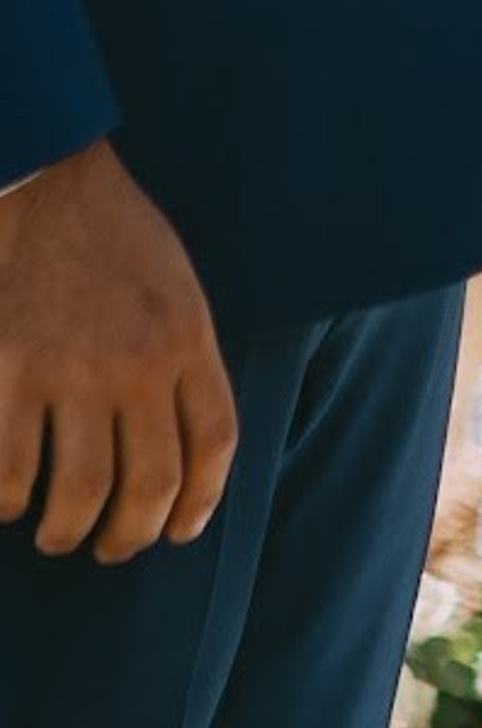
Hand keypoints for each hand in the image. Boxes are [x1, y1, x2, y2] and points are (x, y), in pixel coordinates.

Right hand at [0, 144, 236, 563]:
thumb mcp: (178, 284)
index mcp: (187, 336)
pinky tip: (9, 497)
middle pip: (150, 484)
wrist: (46, 181)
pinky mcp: (8, 371)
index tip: (180, 531)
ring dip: (67, 531)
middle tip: (113, 547)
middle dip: (131, 536)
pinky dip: (7, 500)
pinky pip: (10, 470)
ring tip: (57, 532)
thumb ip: (183, 357)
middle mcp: (137, 360)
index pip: (215, 442)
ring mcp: (71, 369)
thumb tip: (184, 438)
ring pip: (81, 494)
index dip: (201, 503)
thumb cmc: (113, 234)